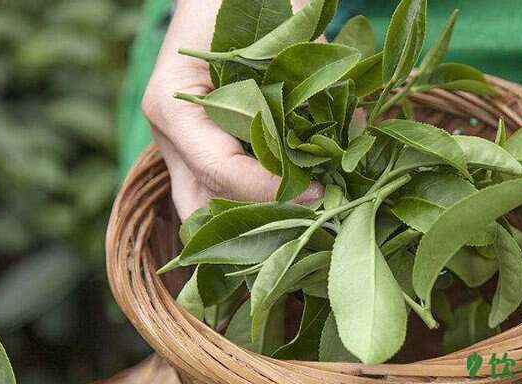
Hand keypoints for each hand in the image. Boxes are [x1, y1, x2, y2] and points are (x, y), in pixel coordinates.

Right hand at [142, 0, 321, 219]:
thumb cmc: (242, 1)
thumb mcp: (277, 40)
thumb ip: (308, 89)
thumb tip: (352, 134)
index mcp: (174, 106)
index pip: (219, 170)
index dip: (268, 190)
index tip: (317, 193)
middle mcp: (169, 133)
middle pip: (196, 205)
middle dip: (248, 223)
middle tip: (300, 220)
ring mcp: (176, 144)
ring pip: (199, 205)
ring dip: (246, 219)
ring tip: (296, 218)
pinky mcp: (193, 147)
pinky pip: (213, 189)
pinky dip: (248, 201)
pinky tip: (286, 201)